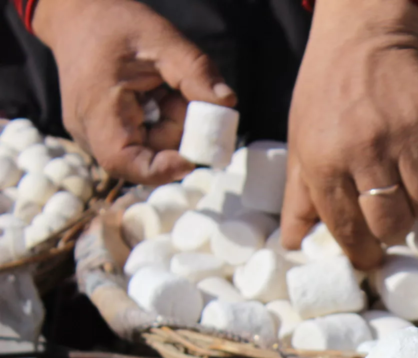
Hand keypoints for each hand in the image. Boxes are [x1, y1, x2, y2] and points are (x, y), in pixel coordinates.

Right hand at [32, 0, 235, 184]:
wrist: (79, 17)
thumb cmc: (115, 26)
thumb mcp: (161, 39)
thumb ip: (195, 72)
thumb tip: (227, 102)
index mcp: (96, 109)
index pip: (123, 161)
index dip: (160, 170)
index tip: (191, 160)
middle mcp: (90, 131)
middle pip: (147, 156)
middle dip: (176, 133)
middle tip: (178, 95)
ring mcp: (95, 135)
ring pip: (150, 150)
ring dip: (171, 126)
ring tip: (164, 89)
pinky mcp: (105, 133)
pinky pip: (144, 140)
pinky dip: (161, 123)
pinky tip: (156, 96)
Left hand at [280, 0, 417, 269]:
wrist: (363, 39)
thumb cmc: (327, 96)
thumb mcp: (302, 143)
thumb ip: (299, 198)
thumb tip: (291, 243)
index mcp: (325, 161)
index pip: (348, 229)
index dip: (363, 254)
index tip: (370, 258)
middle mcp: (366, 150)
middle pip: (393, 223)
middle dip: (395, 233)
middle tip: (395, 222)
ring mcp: (407, 135)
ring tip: (416, 199)